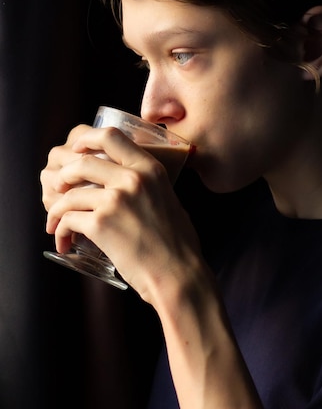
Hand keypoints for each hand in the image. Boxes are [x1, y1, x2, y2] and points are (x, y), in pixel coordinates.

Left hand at [41, 125, 201, 301]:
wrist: (177, 273)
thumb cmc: (178, 242)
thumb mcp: (168, 198)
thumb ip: (147, 184)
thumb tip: (123, 182)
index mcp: (150, 168)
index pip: (111, 135)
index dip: (86, 139)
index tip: (76, 149)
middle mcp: (132, 178)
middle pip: (82, 161)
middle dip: (64, 176)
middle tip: (61, 189)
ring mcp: (115, 200)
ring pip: (69, 194)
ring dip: (56, 210)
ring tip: (57, 224)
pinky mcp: (101, 224)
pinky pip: (67, 220)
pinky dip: (60, 232)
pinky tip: (64, 243)